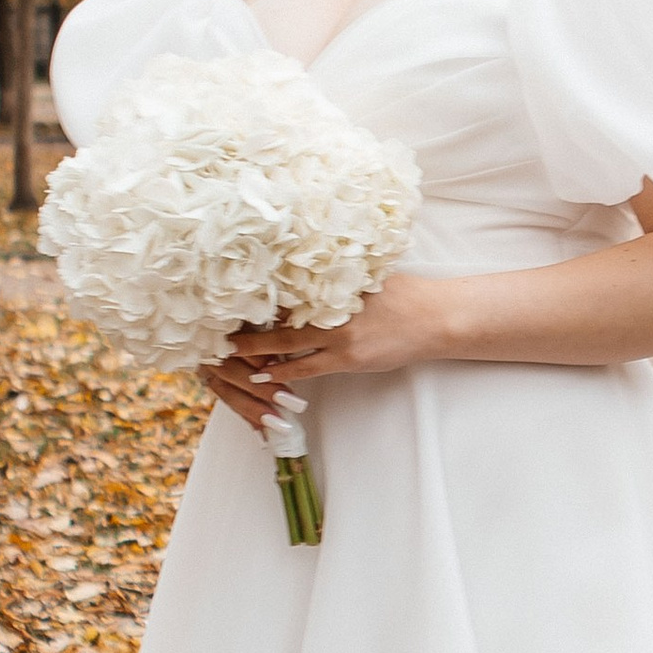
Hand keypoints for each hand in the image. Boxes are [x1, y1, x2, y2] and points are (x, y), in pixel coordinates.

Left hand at [201, 281, 446, 430]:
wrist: (435, 317)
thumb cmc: (404, 294)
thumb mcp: (367, 277)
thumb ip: (335, 280)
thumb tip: (305, 276)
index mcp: (334, 285)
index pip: (285, 291)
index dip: (257, 296)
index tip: (230, 297)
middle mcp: (332, 309)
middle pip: (278, 317)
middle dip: (247, 325)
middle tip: (217, 329)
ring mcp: (340, 336)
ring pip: (287, 346)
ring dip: (258, 352)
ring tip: (231, 356)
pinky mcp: (349, 360)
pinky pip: (308, 369)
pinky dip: (283, 373)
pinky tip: (264, 377)